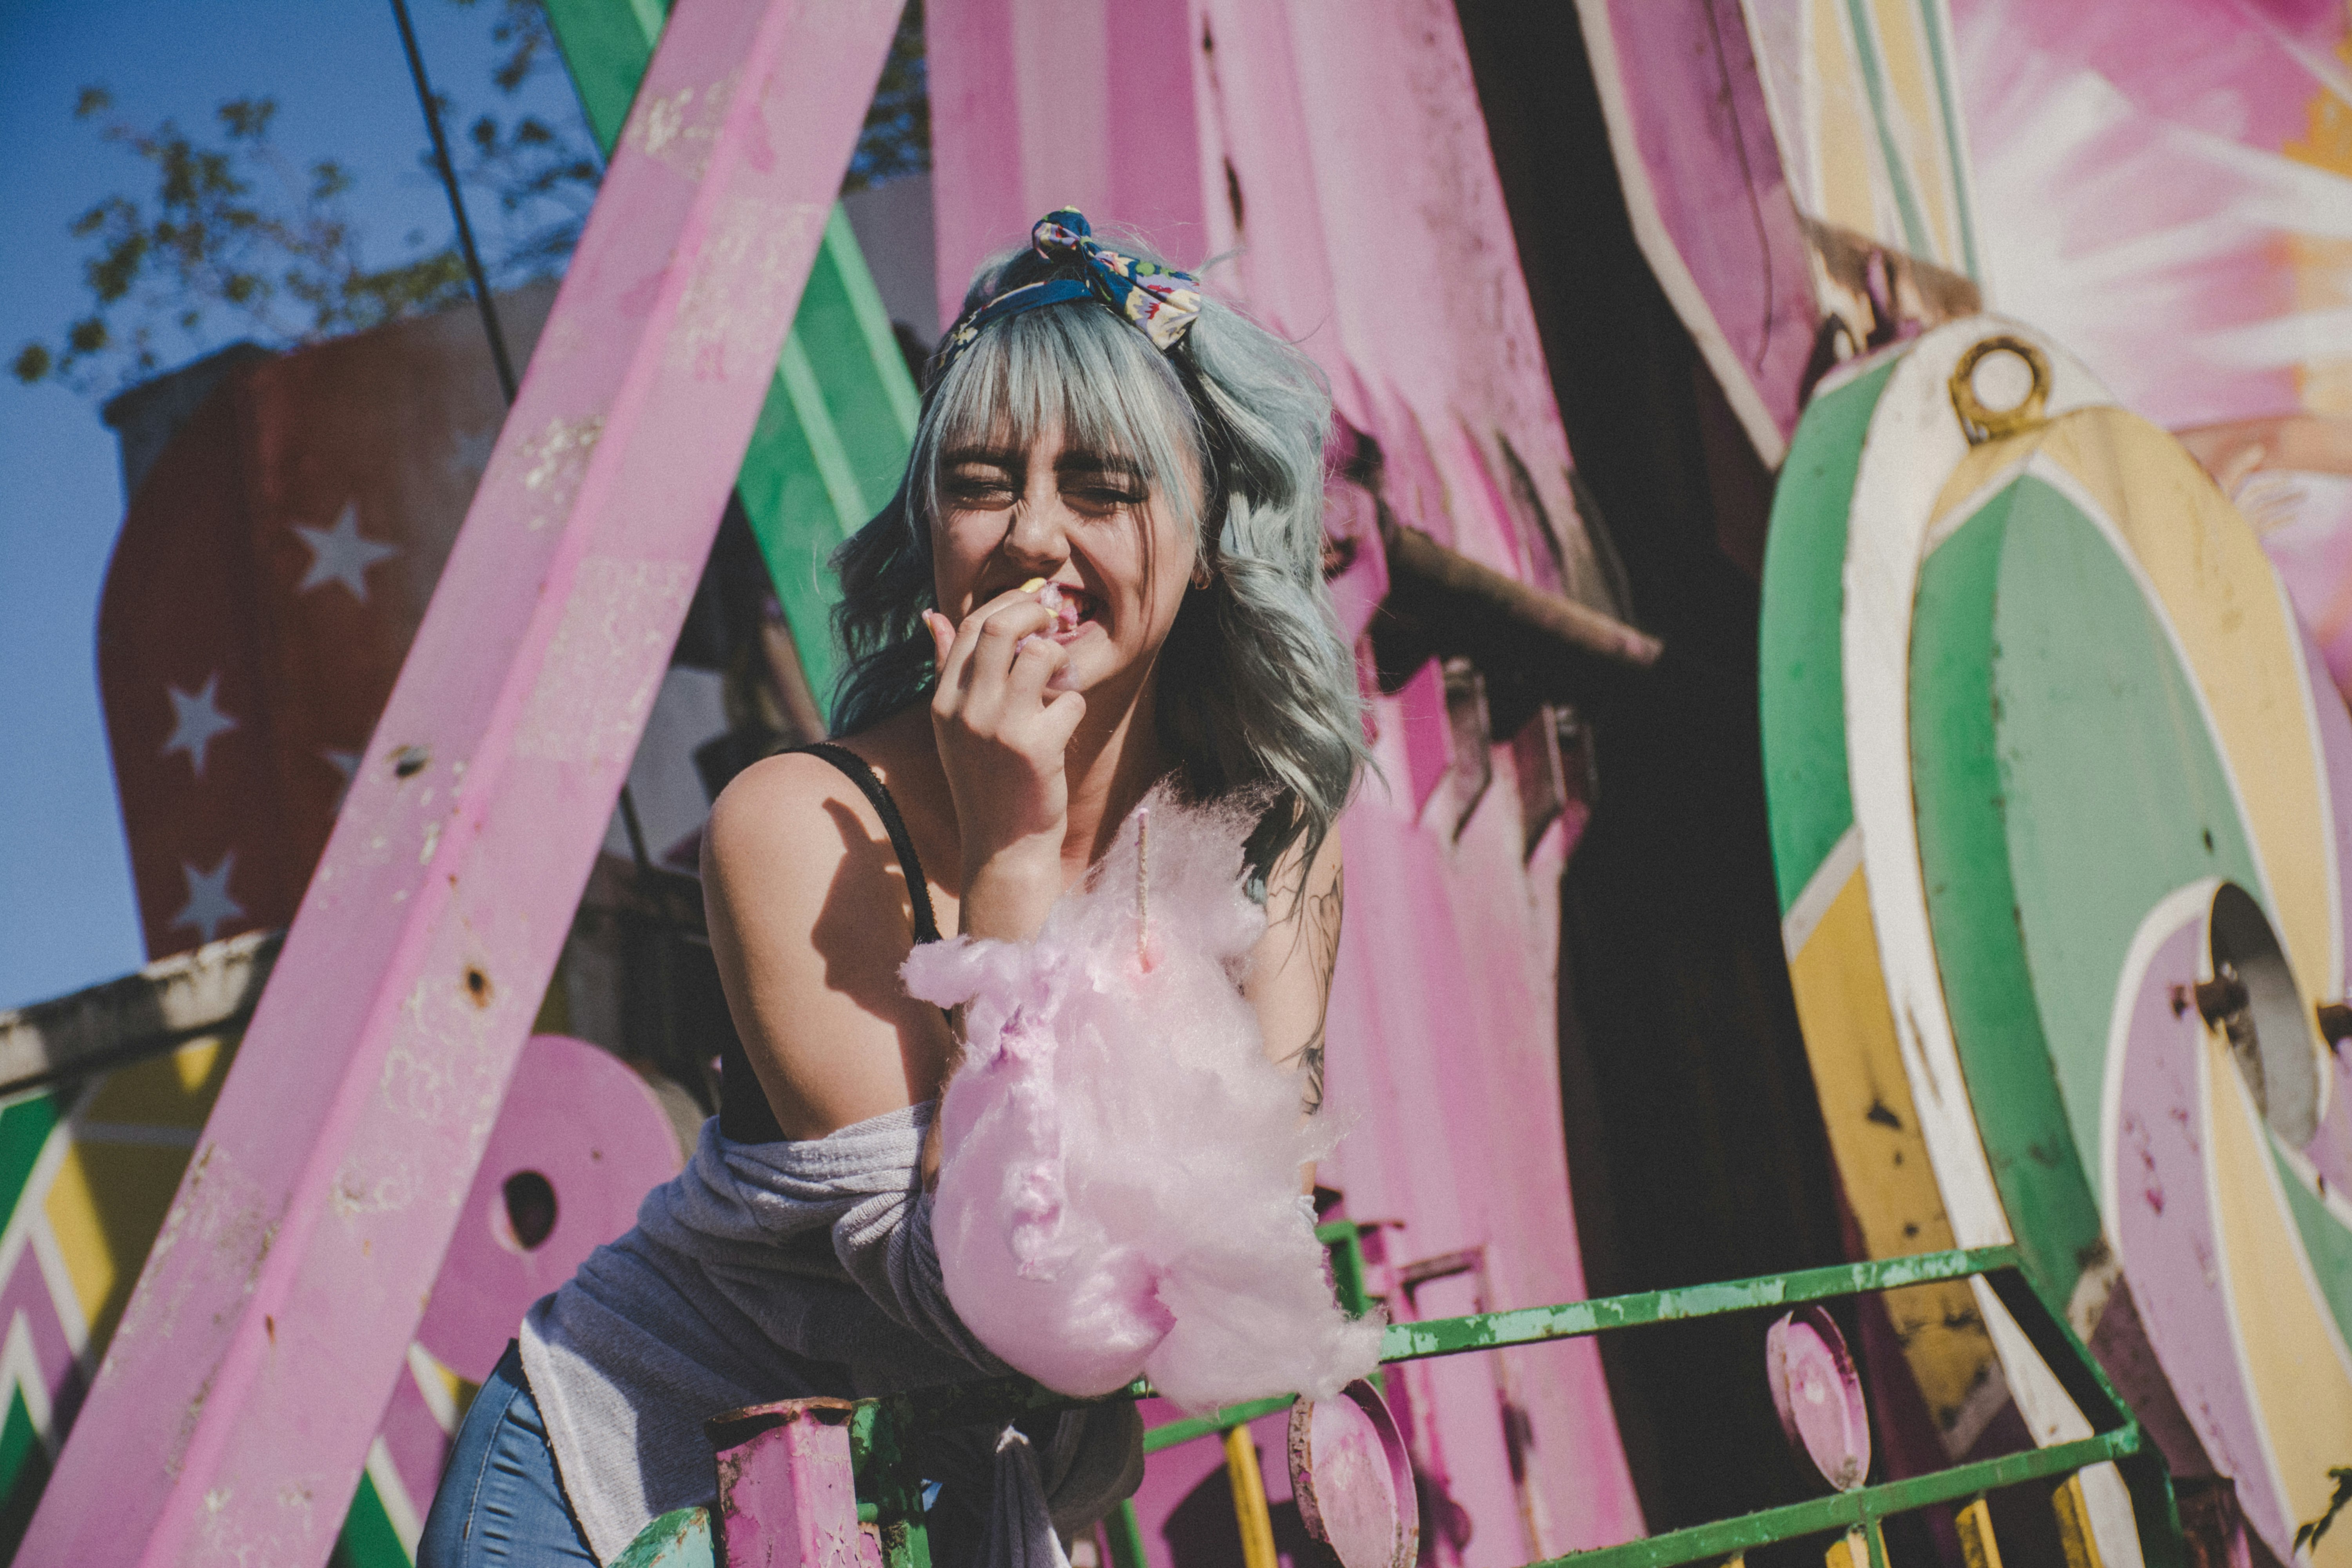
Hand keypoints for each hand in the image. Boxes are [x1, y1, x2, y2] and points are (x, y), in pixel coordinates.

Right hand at [925, 590, 1087, 940]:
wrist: (1003, 847)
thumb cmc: (986, 781)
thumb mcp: (955, 728)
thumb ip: (947, 670)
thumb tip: (931, 616)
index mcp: (943, 702)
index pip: (968, 625)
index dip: (1007, 603)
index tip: (1033, 602)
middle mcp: (965, 711)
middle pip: (1000, 627)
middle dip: (1036, 613)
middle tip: (1055, 619)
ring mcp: (999, 728)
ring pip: (1040, 655)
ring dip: (1060, 660)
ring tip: (1059, 682)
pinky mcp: (1036, 748)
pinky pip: (1071, 700)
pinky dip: (1075, 709)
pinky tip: (1064, 731)